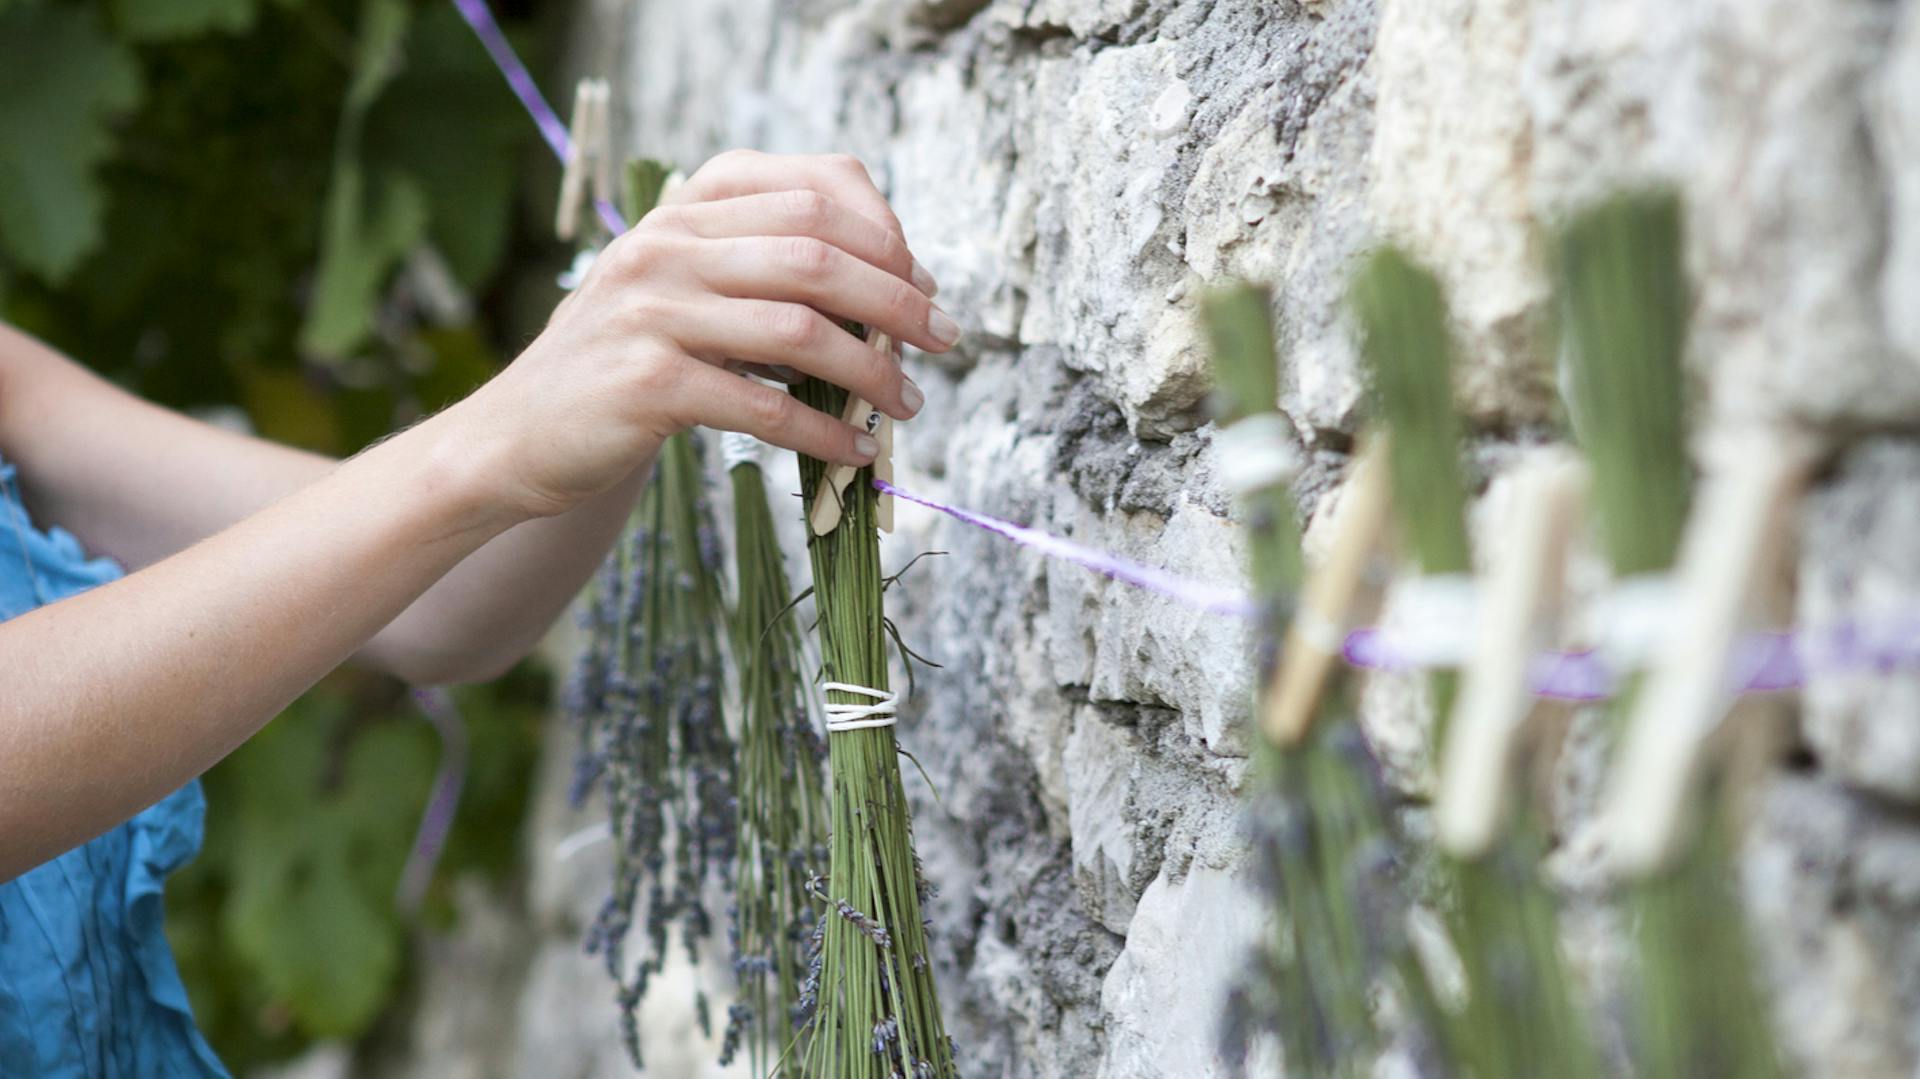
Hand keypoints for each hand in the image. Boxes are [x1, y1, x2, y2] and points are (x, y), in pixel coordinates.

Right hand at [454, 150, 956, 519]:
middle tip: (941, 340)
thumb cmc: (623, 366)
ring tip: (905, 404)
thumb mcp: (684, 293)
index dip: (884, 234)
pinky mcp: (646, 386)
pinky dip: (823, 432)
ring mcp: (652, 312)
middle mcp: (667, 246)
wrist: (517, 434)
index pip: (811, 189)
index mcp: (685, 211)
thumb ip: (761, 274)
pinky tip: (854, 452)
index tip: (921, 283)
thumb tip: (887, 295)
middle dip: (896, 299)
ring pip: (799, 327)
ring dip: (871, 370)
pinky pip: (762, 407)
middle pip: (818, 252)